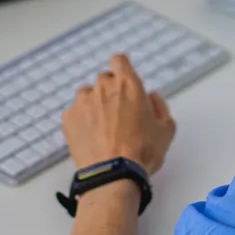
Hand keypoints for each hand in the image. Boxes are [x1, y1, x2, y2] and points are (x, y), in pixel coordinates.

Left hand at [62, 54, 175, 174]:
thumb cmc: (142, 152)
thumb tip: (152, 97)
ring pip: (87, 95)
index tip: (124, 80)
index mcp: (129, 84)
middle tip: (118, 113)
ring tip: (102, 128)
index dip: (122, 69)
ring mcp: (83, 102)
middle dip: (110, 91)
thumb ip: (160, 106)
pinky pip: (75, 113)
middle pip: (104, 79)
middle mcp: (104, 87)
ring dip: (94, 105)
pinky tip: (91, 138)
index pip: (119, 60)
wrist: (114, 174)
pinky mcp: (69, 118)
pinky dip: (81, 121)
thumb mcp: (166, 129)